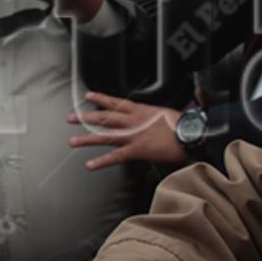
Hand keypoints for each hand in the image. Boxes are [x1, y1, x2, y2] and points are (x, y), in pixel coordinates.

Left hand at [66, 92, 186, 169]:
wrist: (190, 134)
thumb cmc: (182, 125)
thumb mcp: (165, 113)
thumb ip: (153, 115)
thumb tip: (150, 117)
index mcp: (140, 110)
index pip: (116, 102)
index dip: (100, 99)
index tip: (88, 96)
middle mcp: (133, 121)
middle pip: (104, 117)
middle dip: (85, 117)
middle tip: (70, 118)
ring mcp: (133, 135)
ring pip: (104, 136)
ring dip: (86, 138)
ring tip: (73, 141)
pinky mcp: (136, 150)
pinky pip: (115, 156)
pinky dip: (101, 161)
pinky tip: (90, 164)